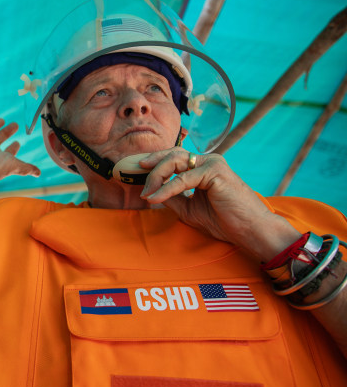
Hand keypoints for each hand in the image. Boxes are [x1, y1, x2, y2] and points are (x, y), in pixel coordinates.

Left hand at [139, 149, 299, 260]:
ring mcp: (212, 164)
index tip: (136, 171)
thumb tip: (151, 193)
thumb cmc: (224, 221)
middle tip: (136, 176)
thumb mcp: (189, 209)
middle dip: (151, 165)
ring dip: (156, 177)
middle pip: (171, 154)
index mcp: (203, 167)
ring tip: (146, 193)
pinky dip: (166, 189)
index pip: (174, 157)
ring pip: (174, 161)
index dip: (154, 162)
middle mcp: (208, 161)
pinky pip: (182, 179)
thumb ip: (172, 198)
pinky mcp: (214, 172)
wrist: (250, 231)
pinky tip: (155, 198)